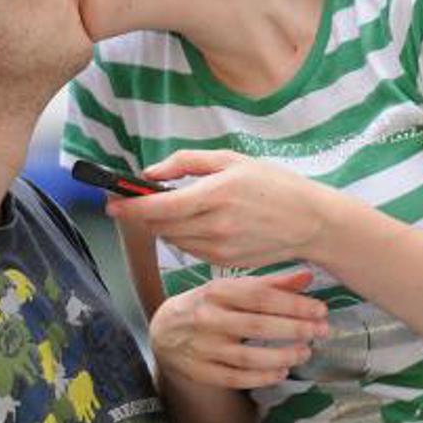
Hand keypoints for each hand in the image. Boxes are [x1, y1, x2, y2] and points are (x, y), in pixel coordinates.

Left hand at [106, 150, 332, 268]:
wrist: (310, 222)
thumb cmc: (273, 185)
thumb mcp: (231, 160)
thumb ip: (186, 162)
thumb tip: (150, 173)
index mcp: (217, 194)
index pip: (159, 207)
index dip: (130, 207)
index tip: (112, 203)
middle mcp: (216, 225)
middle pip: (160, 226)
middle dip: (143, 214)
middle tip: (136, 201)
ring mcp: (220, 248)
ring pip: (172, 239)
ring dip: (164, 225)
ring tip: (176, 208)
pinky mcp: (224, 262)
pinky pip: (190, 249)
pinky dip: (184, 236)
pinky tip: (199, 223)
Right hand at [152, 271, 329, 389]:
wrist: (164, 331)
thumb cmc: (207, 305)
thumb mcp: (232, 288)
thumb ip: (270, 284)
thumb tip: (308, 276)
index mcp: (218, 292)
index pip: (260, 297)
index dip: (293, 304)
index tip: (321, 310)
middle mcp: (208, 319)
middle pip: (257, 327)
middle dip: (294, 330)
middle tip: (320, 332)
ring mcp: (203, 348)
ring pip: (247, 357)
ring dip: (282, 356)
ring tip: (304, 352)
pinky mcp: (201, 372)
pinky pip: (235, 378)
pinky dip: (262, 377)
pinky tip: (281, 372)